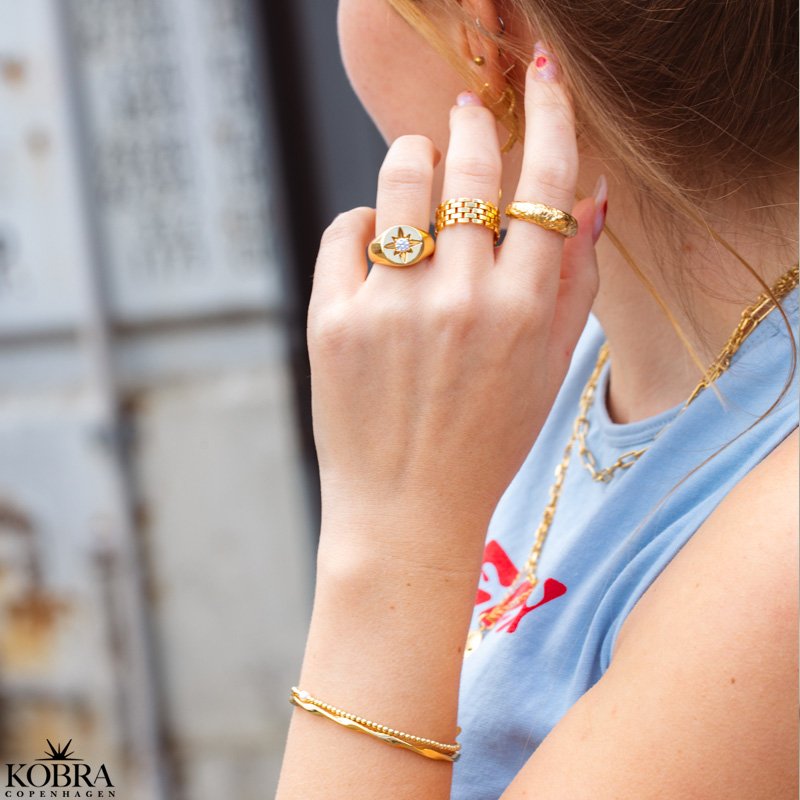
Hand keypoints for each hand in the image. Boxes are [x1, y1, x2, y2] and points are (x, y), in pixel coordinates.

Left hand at [307, 51, 600, 572]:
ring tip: (416, 166)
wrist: (406, 510)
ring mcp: (391, 308)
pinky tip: (375, 246)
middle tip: (465, 115)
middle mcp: (460, 300)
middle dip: (472, 127)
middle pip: (470, 167)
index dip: (552, 117)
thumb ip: (574, 285)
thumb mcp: (547, 372)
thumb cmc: (485, 443)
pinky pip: (346, 229)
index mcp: (523, 311)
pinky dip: (362, 223)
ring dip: (411, 160)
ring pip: (399, 181)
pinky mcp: (333, 320)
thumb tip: (586, 201)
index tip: (544, 80)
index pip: (546, 183)